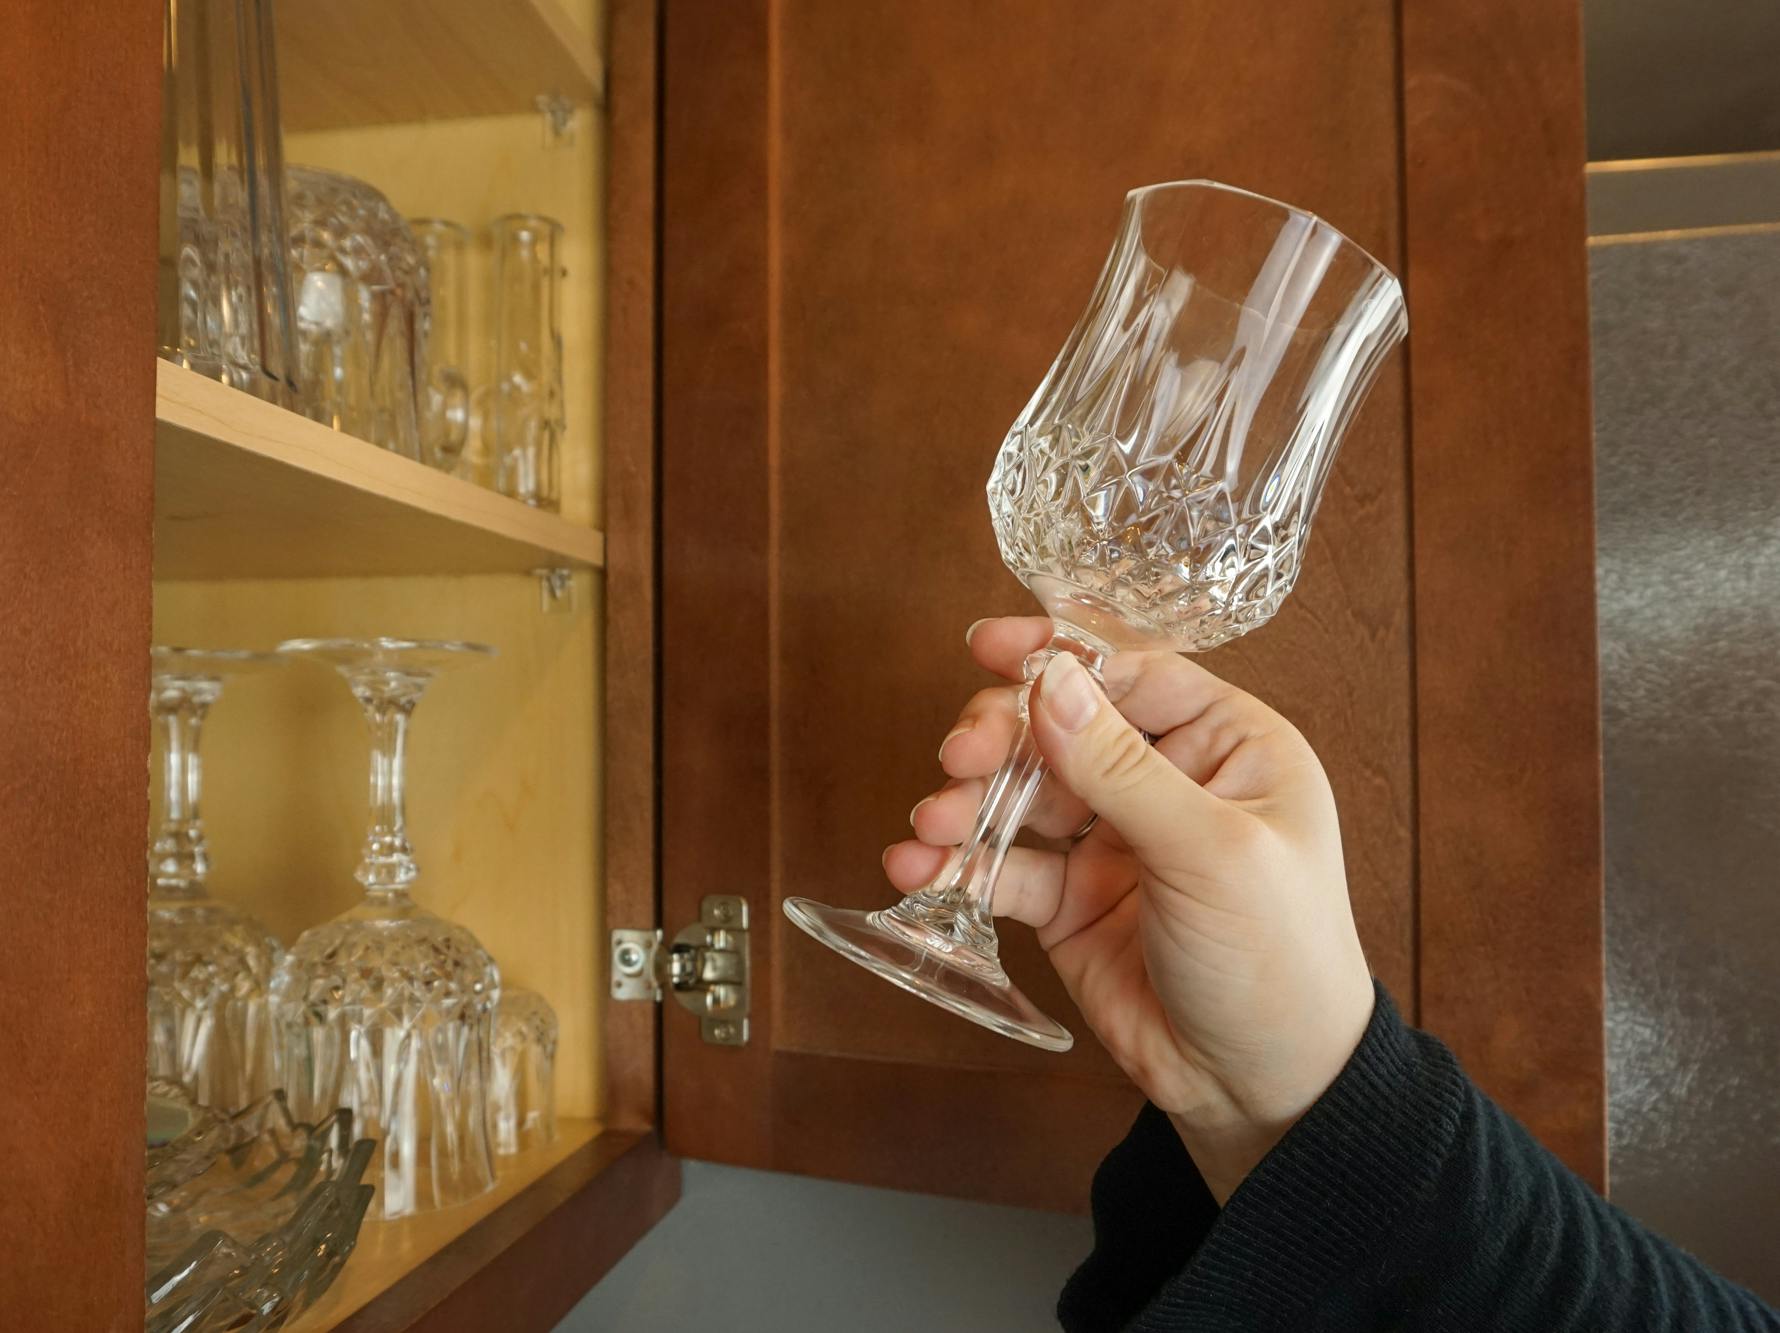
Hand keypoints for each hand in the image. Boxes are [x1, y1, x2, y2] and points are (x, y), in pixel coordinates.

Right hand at [885, 616, 1375, 1201]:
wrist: (1266, 1091)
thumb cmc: (1278, 960)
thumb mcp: (1210, 853)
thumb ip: (1124, 768)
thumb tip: (1052, 682)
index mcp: (1228, 746)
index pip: (1133, 672)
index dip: (1060, 655)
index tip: (989, 646)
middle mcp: (1167, 782)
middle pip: (1062, 726)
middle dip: (1000, 736)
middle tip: (957, 757)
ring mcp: (1114, 841)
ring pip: (1021, 792)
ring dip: (967, 801)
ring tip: (930, 825)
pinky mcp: (1071, 902)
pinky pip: (1004, 866)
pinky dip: (959, 864)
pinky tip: (920, 869)